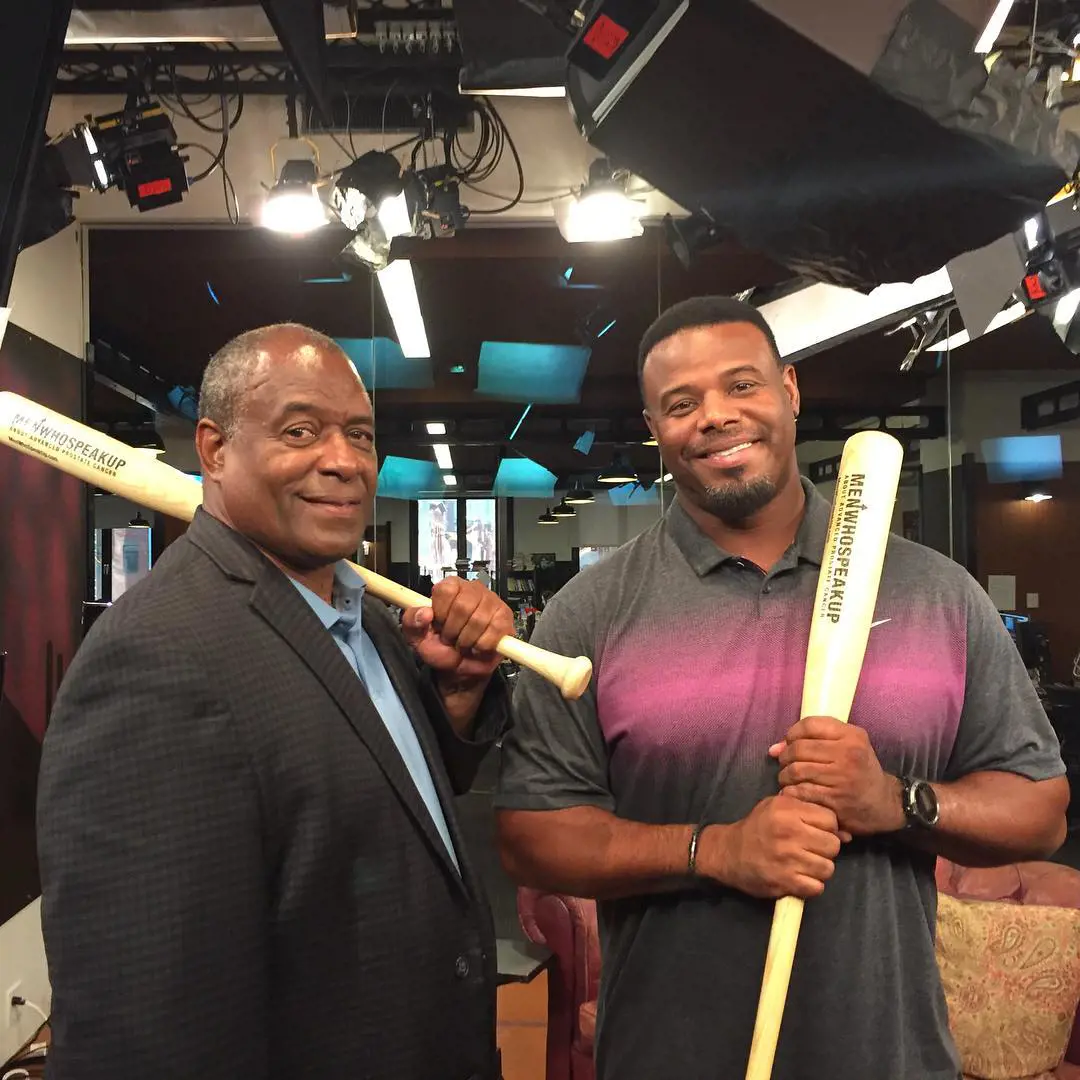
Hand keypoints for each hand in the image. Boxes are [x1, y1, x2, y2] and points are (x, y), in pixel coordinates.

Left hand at [400, 576, 514, 684]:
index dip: (440, 611)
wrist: (458, 668)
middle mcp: (473, 590)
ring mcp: (492, 602)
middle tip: (451, 638)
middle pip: (463, 605)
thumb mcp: (417, 636)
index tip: (438, 624)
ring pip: (479, 620)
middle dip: (453, 630)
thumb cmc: (440, 647)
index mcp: (451, 587)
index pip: (446, 590)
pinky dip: (482, 645)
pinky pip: (494, 631)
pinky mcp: (505, 618)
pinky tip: (477, 646)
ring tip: (463, 643)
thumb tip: (424, 612)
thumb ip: (412, 621)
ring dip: (467, 640)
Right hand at [697, 796, 845, 899]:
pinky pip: (816, 887)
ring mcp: (787, 858)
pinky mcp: (784, 881)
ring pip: (828, 868)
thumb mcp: (777, 806)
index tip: (815, 833)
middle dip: (825, 850)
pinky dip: (811, 886)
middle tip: (811, 850)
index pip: (830, 819)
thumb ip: (808, 812)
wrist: (728, 853)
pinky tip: (800, 878)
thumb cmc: (757, 827)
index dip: (827, 828)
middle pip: (832, 845)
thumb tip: (846, 834)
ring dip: (819, 869)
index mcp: (787, 810)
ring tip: (805, 865)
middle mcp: (788, 832)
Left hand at [769, 716, 904, 836]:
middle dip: (785, 756)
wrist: (884, 804)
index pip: (809, 725)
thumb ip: (815, 739)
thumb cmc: (861, 770)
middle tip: (786, 764)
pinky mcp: (834, 800)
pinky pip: (800, 792)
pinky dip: (791, 792)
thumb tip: (774, 748)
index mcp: (852, 736)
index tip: (790, 743)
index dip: (792, 733)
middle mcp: (848, 754)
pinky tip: (794, 792)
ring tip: (788, 778)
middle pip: (798, 748)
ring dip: (785, 776)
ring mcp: (841, 778)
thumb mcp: (848, 745)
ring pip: (796, 771)